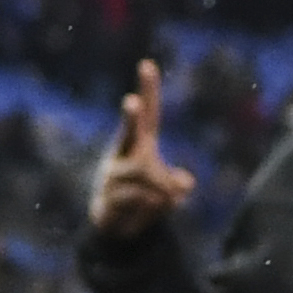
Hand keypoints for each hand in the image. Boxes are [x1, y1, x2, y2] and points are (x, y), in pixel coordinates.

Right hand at [88, 59, 194, 240]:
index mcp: (138, 142)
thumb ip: (177, 183)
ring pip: (148, 177)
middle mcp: (122, 153)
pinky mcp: (109, 196)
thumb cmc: (142, 196)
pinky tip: (143, 211)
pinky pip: (144, 198)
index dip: (148, 90)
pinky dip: (154, 208)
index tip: (147, 64)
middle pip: (130, 132)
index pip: (147, 113)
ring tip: (157, 200)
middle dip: (131, 117)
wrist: (116, 228)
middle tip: (131, 101)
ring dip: (163, 192)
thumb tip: (183, 184)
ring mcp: (113, 174)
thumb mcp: (167, 188)